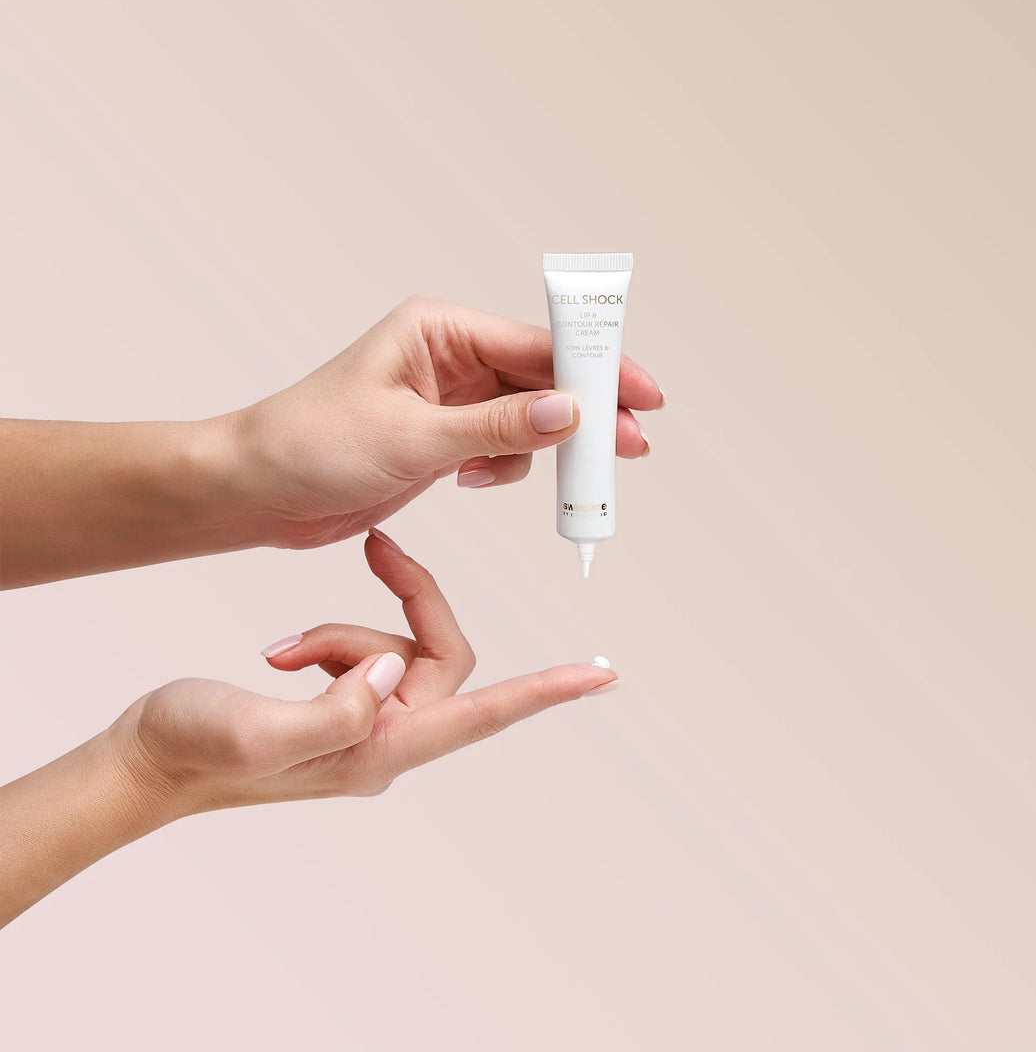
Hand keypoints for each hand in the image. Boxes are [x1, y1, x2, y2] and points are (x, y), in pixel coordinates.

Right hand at [112, 529, 617, 812]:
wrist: (145, 761)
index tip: (600, 674)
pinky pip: (361, 651)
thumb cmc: (191, 750)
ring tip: (280, 650)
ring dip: (341, 631)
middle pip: (436, 653)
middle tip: (365, 564)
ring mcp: (366, 723)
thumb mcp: (255, 731)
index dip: (546, 692)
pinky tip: (281, 654)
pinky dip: (327, 638)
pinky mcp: (344, 705)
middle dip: (399, 609)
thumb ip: (337, 705)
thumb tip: (392, 667)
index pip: (483, 712)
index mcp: (379, 750)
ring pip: (392, 645)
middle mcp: (386, 738)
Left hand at [227, 295, 661, 547]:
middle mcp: (448, 357)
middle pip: (542, 380)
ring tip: (542, 478)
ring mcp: (448, 399)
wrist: (256, 491)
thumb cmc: (308, 445)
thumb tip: (570, 412)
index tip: (643, 393)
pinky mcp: (443, 437)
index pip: (536, 345)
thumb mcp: (411, 437)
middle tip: (630, 445)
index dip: (596, 369)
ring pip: (528, 417)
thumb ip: (496, 426)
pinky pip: (502, 446)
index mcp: (439, 331)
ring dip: (541, 448)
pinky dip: (505, 466)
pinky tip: (476, 480)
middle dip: (585, 413)